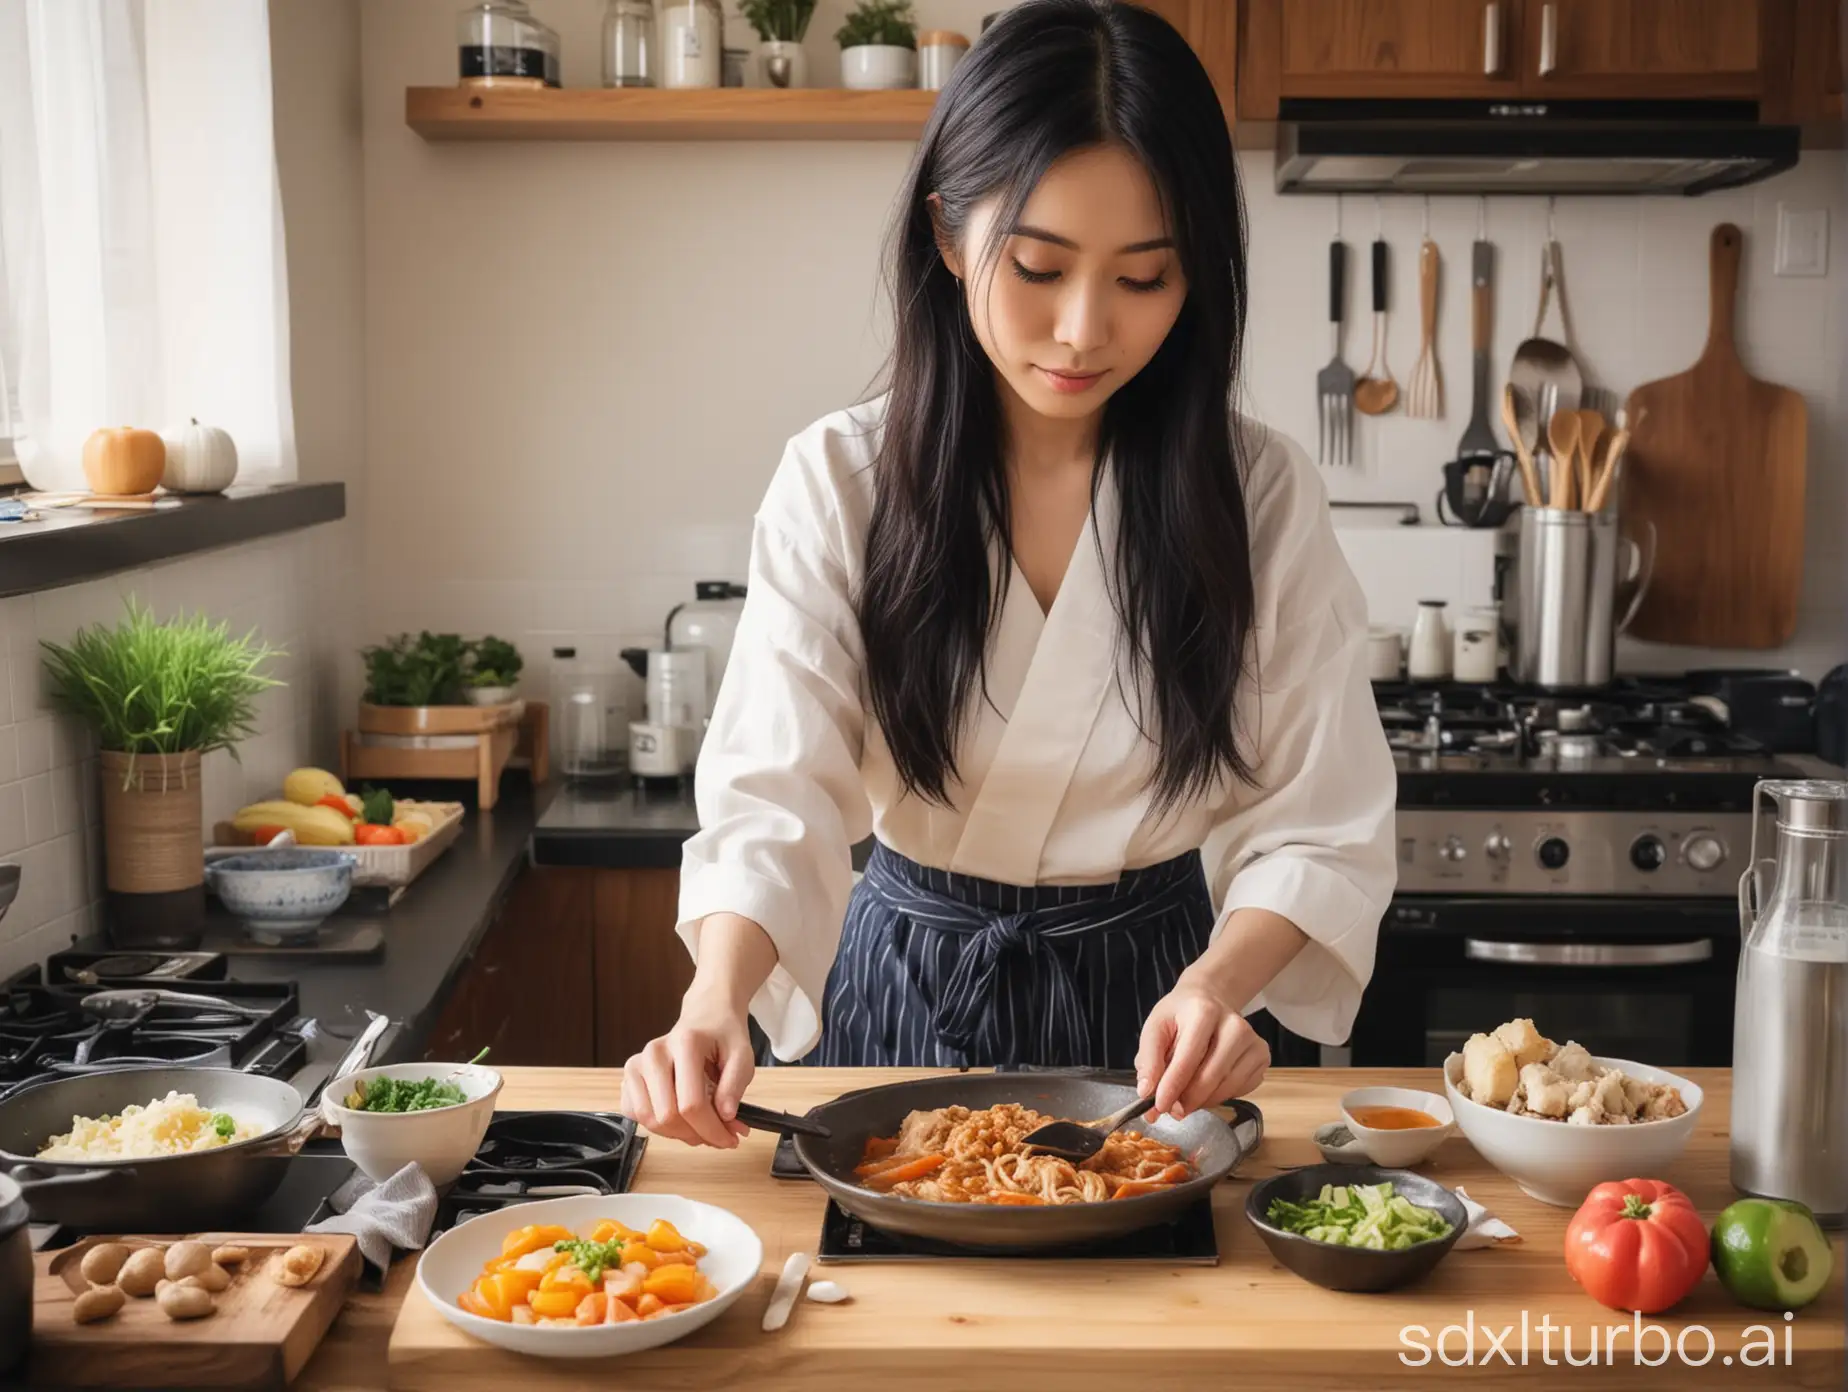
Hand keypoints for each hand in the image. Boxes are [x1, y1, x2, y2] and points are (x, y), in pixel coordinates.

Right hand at [620, 990, 755, 1148]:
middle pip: (667, 1117)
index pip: (690, 1104)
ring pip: (649, 1120)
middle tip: (719, 1135)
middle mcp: (654, 1052)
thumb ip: (734, 1087)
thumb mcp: (743, 1057)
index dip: (711, 1130)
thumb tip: (725, 1117)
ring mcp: (637, 1064)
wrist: (706, 1017)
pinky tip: (680, 1118)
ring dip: (678, 1134)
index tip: (731, 1140)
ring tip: (701, 1127)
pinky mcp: (629, 1075)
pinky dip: (659, 1126)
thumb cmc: (724, 1037)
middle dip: (697, 1135)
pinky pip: (636, 1115)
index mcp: (684, 1043)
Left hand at [1135, 969, 1269, 1120]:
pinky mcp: (1262, 1055)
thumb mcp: (1156, 1028)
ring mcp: (1253, 1041)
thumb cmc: (1180, 1016)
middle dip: (1186, 1100)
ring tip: (1185, 1097)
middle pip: (1210, 1077)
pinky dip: (1219, 1096)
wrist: (1210, 1000)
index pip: (1187, 1059)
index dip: (1171, 1087)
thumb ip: (1148, 1060)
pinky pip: (1240, 1090)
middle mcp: (1234, 1025)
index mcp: (1204, 1011)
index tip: (1158, 1107)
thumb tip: (1146, 1092)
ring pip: (1226, 1088)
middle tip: (1171, 1110)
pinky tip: (1207, 1086)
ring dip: (1202, 1101)